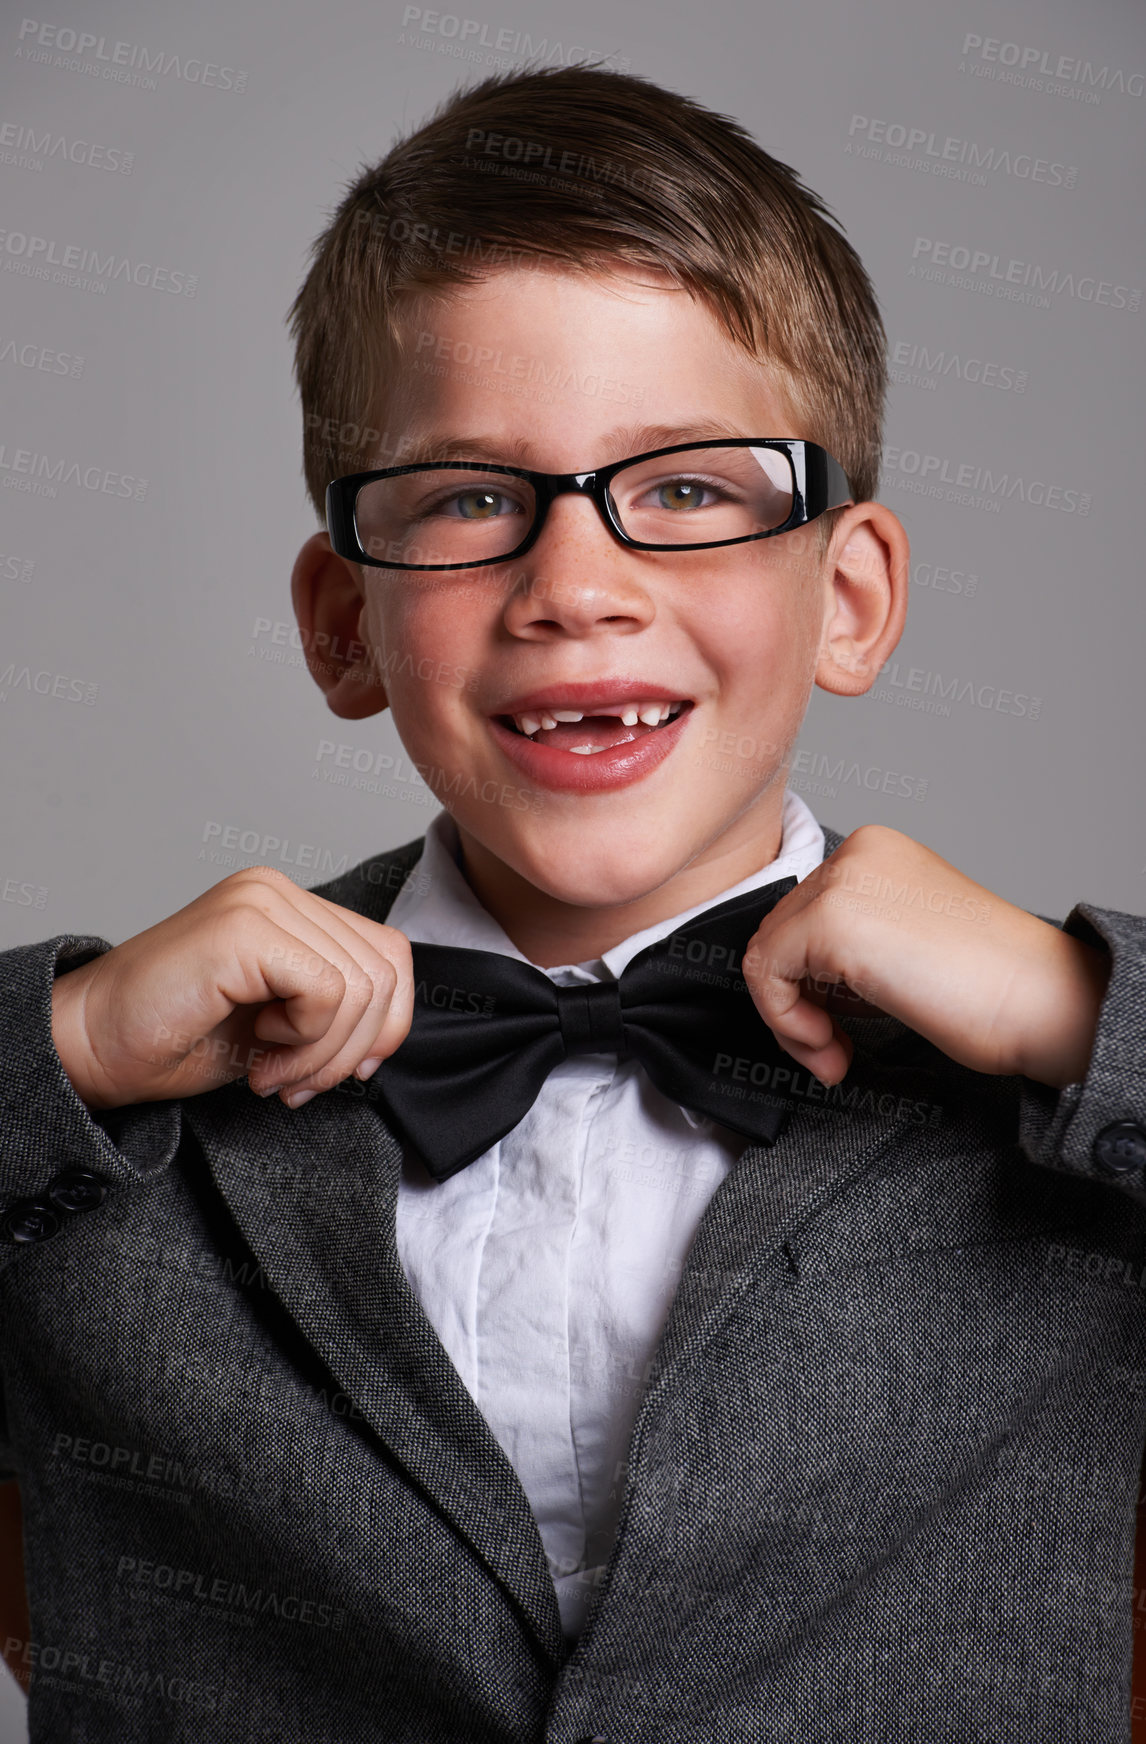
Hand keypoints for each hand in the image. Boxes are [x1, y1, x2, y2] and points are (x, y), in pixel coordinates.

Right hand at [50, 866, 413, 1110]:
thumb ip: (337, 1006)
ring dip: (323, 1053)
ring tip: (274, 1072)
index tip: (347, 1070)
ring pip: (360, 987)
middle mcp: (278, 891)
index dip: (387, 1024)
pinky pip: (326, 992)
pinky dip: (305, 1041)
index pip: (389, 954)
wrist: (94, 1047)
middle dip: (352, 1049)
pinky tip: (260, 1051)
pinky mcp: (244, 930)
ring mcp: (260, 902)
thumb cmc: (179, 1037)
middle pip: (382, 973)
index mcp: (291, 906)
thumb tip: (392, 1027)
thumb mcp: (284, 1023)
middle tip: (297, 1082)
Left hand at [743, 825, 1110, 1089]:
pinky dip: (786, 1023)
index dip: (808, 983)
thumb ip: (850, 947)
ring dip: (790, 1021)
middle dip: (796, 1004)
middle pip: (781, 933)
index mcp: (877, 853)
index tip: (835, 1028)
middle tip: (831, 1050)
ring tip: (832, 1055)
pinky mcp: (833, 919)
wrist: (1043, 1000)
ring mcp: (844, 881)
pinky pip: (767, 973)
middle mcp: (858, 854)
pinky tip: (830, 1047)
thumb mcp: (903, 947)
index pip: (803, 916)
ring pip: (767, 953)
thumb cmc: (993, 988)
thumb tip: (795, 980)